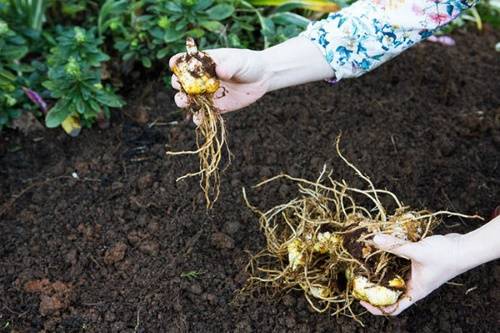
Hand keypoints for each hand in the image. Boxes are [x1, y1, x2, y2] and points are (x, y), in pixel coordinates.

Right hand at [169, 37, 334, 122]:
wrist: (262, 78)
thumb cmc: (248, 63)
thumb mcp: (240, 61)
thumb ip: (230, 66)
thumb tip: (220, 72)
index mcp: (203, 63)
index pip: (184, 62)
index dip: (177, 63)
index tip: (173, 65)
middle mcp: (201, 79)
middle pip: (182, 82)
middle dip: (178, 85)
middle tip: (182, 87)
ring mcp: (207, 94)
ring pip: (189, 100)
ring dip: (184, 102)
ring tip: (187, 102)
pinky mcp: (216, 107)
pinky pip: (203, 114)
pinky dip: (199, 118)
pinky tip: (200, 118)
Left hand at [361, 233, 464, 315]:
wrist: (465, 247)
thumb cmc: (446, 256)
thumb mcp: (418, 251)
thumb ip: (395, 246)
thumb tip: (374, 239)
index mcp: (415, 291)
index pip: (392, 308)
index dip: (376, 307)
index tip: (361, 299)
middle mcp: (414, 285)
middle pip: (390, 292)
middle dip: (374, 286)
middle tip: (359, 277)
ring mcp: (415, 274)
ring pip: (393, 276)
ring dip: (381, 269)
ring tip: (365, 261)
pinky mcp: (416, 262)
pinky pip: (399, 263)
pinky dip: (390, 257)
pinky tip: (381, 247)